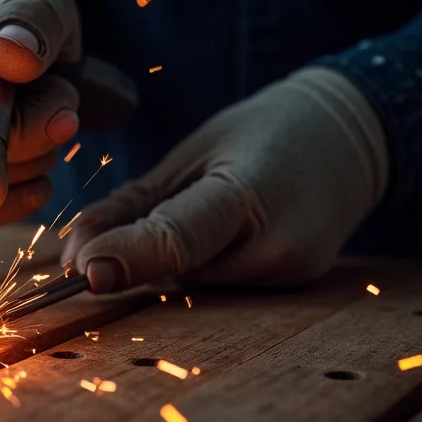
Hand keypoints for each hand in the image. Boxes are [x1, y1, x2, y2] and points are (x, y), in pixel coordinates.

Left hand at [61, 67, 389, 291]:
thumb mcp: (190, 155)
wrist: (348, 139)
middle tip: (106, 240)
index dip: (126, 256)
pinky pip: (220, 286)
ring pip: (194, 283)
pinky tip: (218, 235)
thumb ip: (131, 207)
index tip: (80, 271)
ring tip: (196, 211)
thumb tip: (74, 255)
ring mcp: (292, 271)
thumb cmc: (261, 133)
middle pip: (177, 270)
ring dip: (170, 263)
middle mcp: (278, 244)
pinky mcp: (295, 287)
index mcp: (249, 192)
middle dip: (135, 258)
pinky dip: (200, 267)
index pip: (178, 237)